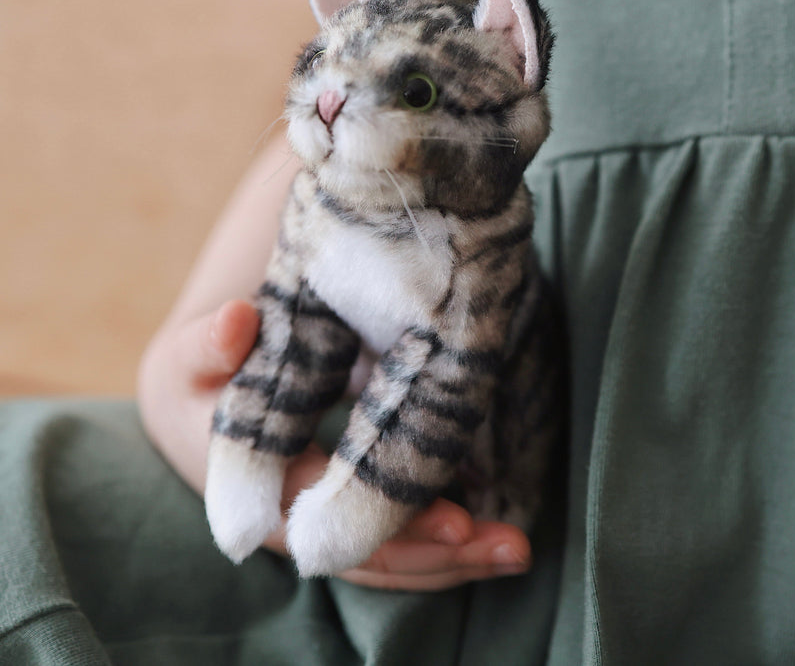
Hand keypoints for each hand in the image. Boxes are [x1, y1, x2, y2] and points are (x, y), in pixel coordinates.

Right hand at [138, 299, 531, 590]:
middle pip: (368, 556)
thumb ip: (210, 343)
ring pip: (389, 557)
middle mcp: (292, 523)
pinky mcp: (348, 510)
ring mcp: (323, 524)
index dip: (388, 522)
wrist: (202, 405)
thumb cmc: (204, 374)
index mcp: (255, 490)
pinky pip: (396, 537)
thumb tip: (235, 320)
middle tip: (508, 547)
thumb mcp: (195, 356)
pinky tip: (494, 536)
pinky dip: (443, 540)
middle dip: (438, 555)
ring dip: (452, 559)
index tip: (456, 521)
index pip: (330, 516)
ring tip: (514, 549)